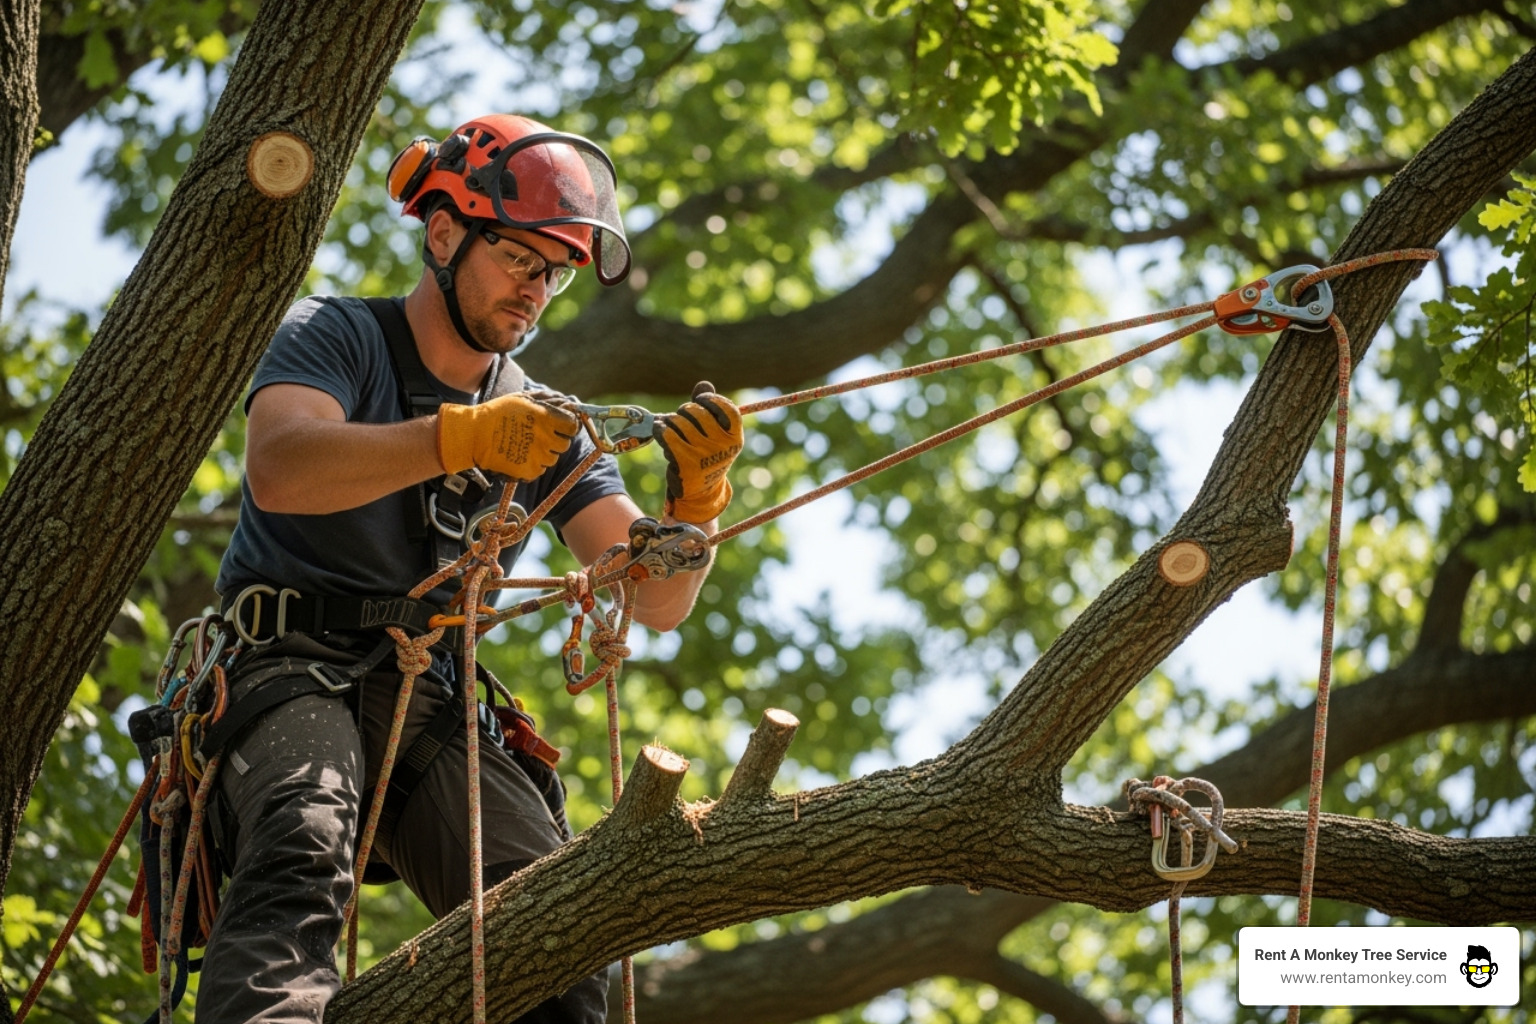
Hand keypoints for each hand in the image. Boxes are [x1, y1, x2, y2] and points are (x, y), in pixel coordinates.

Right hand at [437, 393, 577, 481]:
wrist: (473, 435)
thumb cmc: (497, 412)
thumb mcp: (523, 399)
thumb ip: (547, 400)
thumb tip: (568, 402)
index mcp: (546, 417)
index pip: (573, 426)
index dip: (568, 426)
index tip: (561, 427)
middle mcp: (546, 438)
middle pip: (564, 444)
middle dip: (555, 440)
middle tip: (538, 437)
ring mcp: (539, 456)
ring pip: (552, 458)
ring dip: (543, 453)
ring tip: (525, 446)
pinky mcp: (530, 471)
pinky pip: (540, 469)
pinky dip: (533, 465)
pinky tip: (519, 456)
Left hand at [653, 381, 742, 522]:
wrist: (701, 492)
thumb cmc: (706, 455)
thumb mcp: (713, 433)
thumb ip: (709, 408)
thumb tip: (704, 384)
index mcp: (735, 437)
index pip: (727, 408)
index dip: (710, 399)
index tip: (701, 400)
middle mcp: (723, 446)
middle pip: (696, 412)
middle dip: (684, 410)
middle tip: (680, 417)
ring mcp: (704, 454)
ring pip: (678, 422)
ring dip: (669, 421)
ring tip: (668, 425)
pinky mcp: (685, 463)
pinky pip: (667, 435)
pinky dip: (660, 430)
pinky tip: (659, 430)